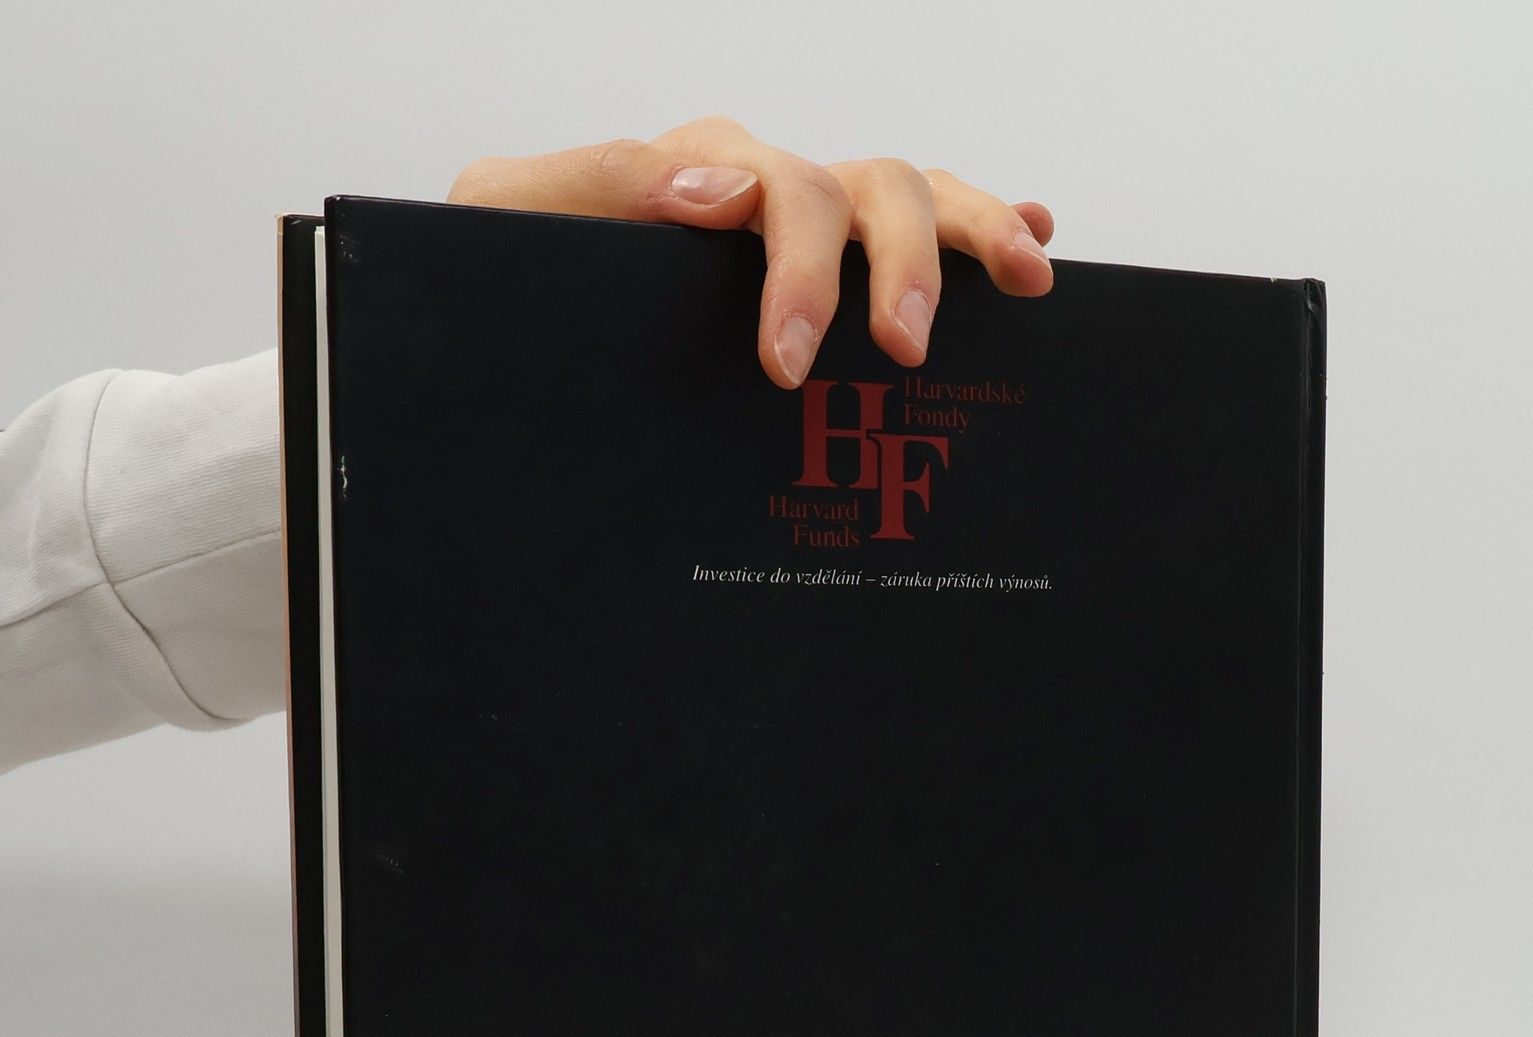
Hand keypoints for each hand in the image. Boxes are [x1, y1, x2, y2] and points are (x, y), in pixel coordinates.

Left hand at [448, 116, 1054, 389]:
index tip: (788, 363)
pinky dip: (984, 227)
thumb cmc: (503, 281)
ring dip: (973, 232)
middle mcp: (766, 193)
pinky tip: (1033, 246)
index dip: (799, 270)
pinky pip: (922, 232)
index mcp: (697, 176)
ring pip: (912, 197)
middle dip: (899, 263)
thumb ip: (595, 187)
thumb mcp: (512, 222)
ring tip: (1024, 279)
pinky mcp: (831, 280)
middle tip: (901, 350)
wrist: (499, 334)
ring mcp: (805, 232)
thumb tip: (719, 191)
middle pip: (868, 185)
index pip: (776, 189)